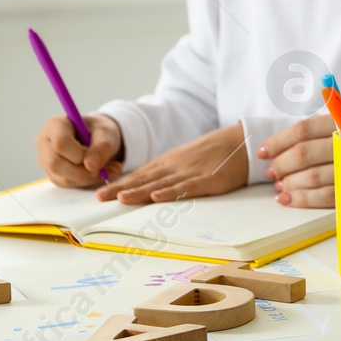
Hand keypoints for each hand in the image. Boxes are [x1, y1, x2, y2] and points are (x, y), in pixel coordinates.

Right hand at [37, 113, 123, 189]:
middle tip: (102, 169)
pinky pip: (66, 183)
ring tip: (107, 170)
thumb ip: (102, 146)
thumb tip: (91, 165)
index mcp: (55, 124)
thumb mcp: (106, 132)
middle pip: (55, 163)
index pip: (60, 143)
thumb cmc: (100, 131)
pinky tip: (98, 174)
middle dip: (82, 171)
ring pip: (61, 177)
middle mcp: (45, 141)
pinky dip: (85, 182)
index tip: (95, 156)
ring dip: (86, 178)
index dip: (79, 154)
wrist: (99, 139)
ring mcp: (46, 159)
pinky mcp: (52, 173)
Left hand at [95, 123, 248, 204]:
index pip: (139, 175)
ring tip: (121, 198)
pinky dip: (171, 192)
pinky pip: (186, 187)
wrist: (241, 142)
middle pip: (144, 179)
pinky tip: (158, 197)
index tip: (100, 193)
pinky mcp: (207, 180)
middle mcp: (175, 166)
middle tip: (100, 198)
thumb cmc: (214, 153)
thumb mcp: (186, 160)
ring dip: (140, 191)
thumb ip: (168, 172)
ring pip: (160, 183)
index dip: (119, 183)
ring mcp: (190, 172)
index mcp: (169, 162)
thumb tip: (146, 186)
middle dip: (120, 189)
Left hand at [256, 113, 340, 207]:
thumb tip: (286, 146)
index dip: (279, 141)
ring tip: (280, 186)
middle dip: (281, 164)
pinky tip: (288, 199)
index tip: (263, 152)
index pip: (304, 130)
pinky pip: (324, 196)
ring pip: (311, 176)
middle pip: (304, 153)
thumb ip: (325, 130)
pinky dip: (302, 199)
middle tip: (271, 172)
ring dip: (289, 183)